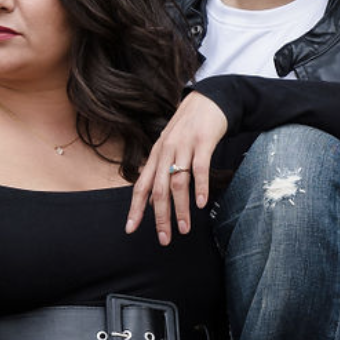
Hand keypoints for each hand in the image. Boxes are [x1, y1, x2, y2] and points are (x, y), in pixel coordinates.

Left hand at [125, 92, 228, 244]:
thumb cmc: (189, 128)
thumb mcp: (170, 150)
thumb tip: (151, 201)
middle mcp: (166, 152)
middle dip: (160, 217)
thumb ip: (160, 174)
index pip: (141, 186)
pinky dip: (200, 187)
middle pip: (159, 190)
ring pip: (178, 183)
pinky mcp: (202, 141)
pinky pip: (200, 168)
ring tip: (185, 229)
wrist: (209, 100)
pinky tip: (201, 204)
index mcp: (156, 156)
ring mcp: (184, 146)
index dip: (135, 209)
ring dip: (181, 209)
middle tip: (164, 239)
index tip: (130, 229)